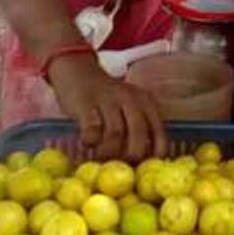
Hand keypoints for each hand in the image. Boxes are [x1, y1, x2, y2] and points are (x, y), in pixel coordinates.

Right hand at [47, 53, 166, 160]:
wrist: (75, 68)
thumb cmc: (104, 95)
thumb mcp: (127, 105)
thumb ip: (136, 126)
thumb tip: (142, 161)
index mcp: (144, 101)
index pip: (159, 131)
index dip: (154, 153)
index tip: (145, 165)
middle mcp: (129, 98)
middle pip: (138, 134)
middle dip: (131, 155)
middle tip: (121, 166)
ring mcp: (107, 99)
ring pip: (115, 134)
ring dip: (109, 152)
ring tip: (102, 156)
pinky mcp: (85, 103)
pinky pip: (92, 130)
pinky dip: (91, 141)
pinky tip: (88, 142)